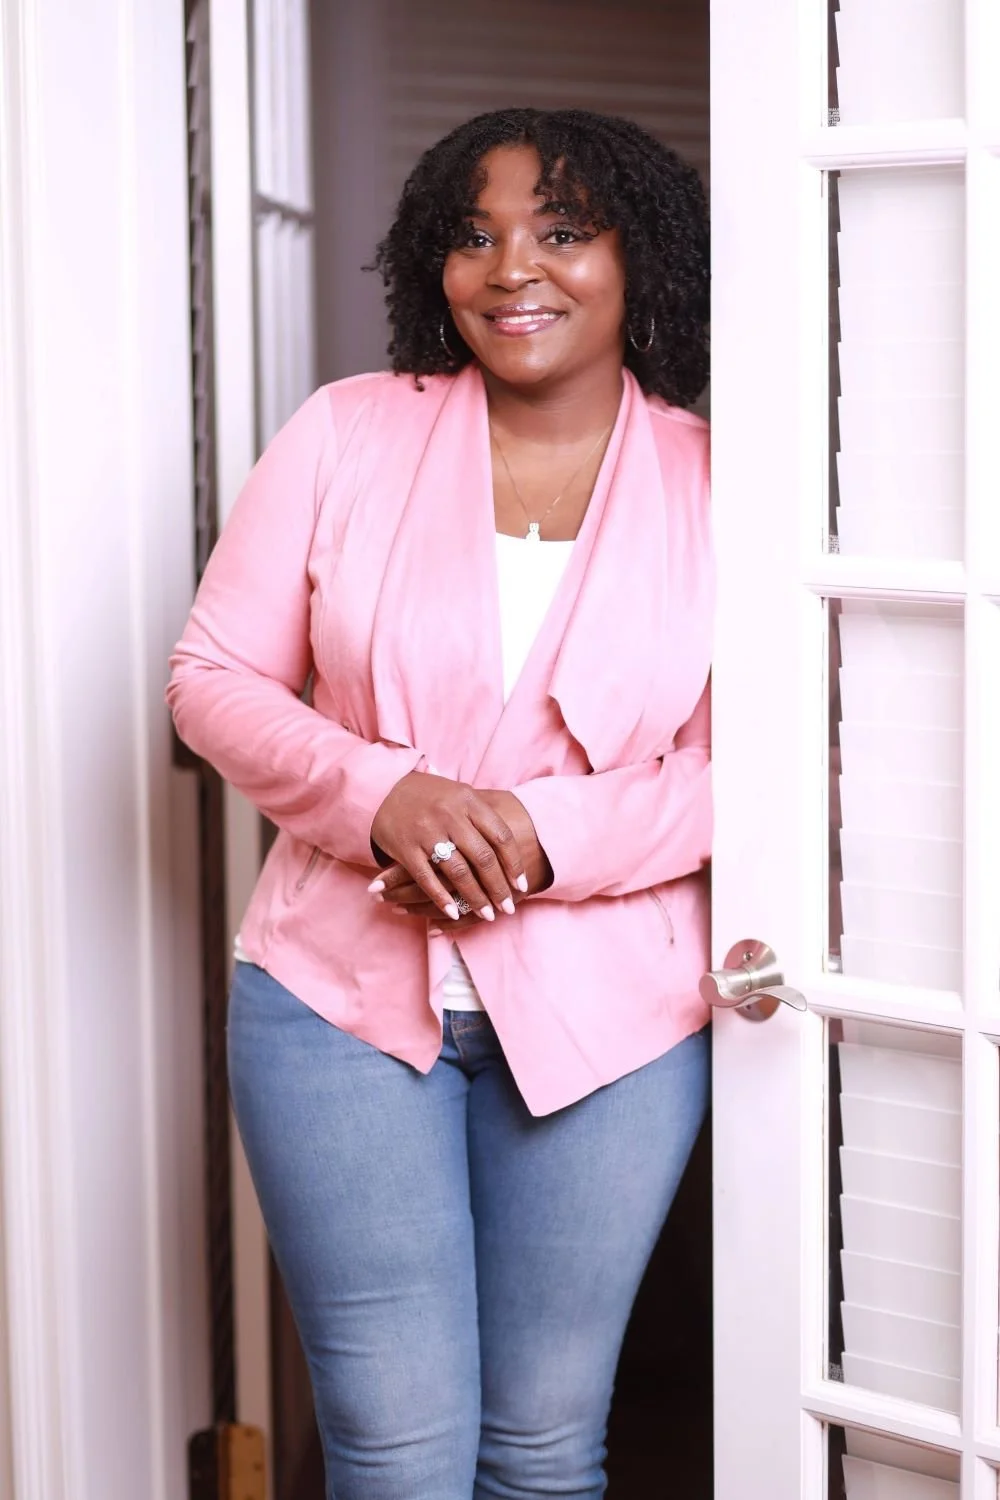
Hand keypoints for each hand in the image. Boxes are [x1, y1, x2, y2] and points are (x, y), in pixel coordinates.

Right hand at [369, 772, 527, 924]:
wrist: (383, 787)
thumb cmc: (429, 795)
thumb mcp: (459, 794)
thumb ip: (482, 815)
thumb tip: (511, 846)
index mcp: (468, 800)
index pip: (500, 836)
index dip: (514, 864)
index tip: (520, 886)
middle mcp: (450, 815)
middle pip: (483, 858)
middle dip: (498, 888)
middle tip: (508, 908)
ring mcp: (427, 832)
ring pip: (458, 872)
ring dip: (474, 898)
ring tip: (487, 915)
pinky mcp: (406, 848)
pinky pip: (427, 879)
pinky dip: (442, 898)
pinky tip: (454, 913)